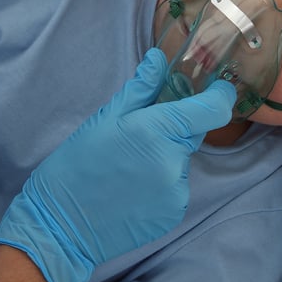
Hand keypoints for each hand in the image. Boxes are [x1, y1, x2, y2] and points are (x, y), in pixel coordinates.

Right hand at [0, 49, 235, 281]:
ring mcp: (176, 192)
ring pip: (182, 162)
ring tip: (128, 169)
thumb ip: (140, 88)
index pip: (213, 109)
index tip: (215, 90)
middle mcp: (173, 162)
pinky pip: (176, 188)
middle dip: (174, 129)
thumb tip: (160, 59)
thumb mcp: (104, 119)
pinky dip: (161, 184)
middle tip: (138, 137)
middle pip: (193, 134)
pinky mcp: (174, 214)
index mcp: (156, 131)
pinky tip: (132, 189)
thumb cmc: (77, 165)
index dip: (220, 96)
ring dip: (165, 159)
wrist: (62, 223)